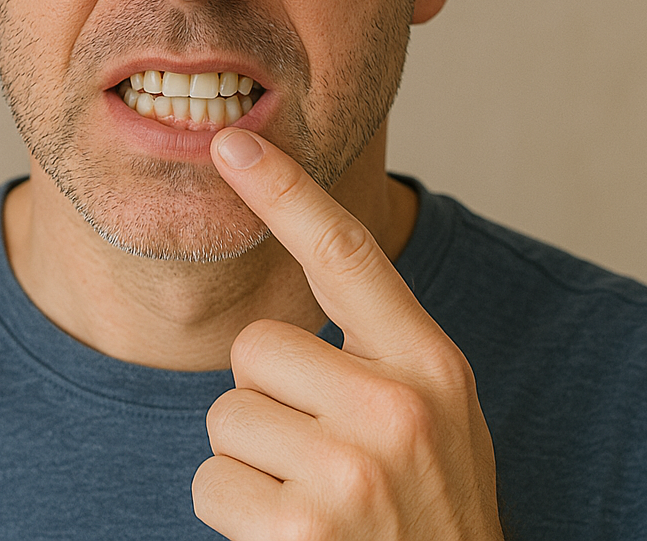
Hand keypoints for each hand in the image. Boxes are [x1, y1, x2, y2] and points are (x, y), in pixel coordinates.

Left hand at [191, 128, 503, 540]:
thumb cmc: (432, 511)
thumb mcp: (437, 416)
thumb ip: (381, 349)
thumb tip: (298, 256)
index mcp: (430, 365)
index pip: (348, 254)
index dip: (286, 191)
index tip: (233, 145)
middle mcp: (396, 407)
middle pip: (254, 349)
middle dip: (267, 399)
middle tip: (317, 453)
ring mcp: (351, 470)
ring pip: (225, 417)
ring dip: (251, 459)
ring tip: (311, 498)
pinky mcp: (303, 529)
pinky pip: (209, 481)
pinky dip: (235, 511)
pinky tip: (289, 536)